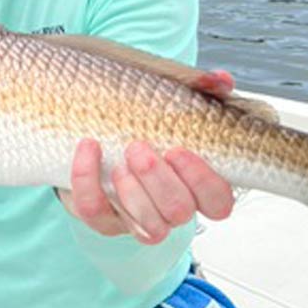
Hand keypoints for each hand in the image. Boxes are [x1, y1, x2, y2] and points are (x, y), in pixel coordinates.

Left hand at [56, 68, 235, 243]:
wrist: (99, 137)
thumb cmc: (146, 127)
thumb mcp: (173, 105)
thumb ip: (202, 92)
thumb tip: (219, 80)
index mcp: (196, 187)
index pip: (218, 203)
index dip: (203, 182)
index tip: (178, 150)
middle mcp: (171, 210)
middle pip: (180, 212)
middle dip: (159, 180)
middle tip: (138, 147)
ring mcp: (138, 220)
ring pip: (148, 227)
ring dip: (132, 191)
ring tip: (120, 157)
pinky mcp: (102, 218)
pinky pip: (95, 211)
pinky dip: (88, 179)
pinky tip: (89, 148)